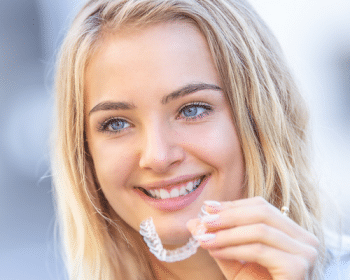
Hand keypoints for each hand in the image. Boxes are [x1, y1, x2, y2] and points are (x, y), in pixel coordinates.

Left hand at [187, 197, 319, 279]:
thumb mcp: (235, 263)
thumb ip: (219, 241)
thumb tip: (193, 222)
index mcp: (293, 233)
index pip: (261, 207)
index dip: (233, 205)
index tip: (207, 207)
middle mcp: (305, 239)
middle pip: (262, 212)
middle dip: (229, 215)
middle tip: (204, 221)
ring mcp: (305, 253)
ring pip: (259, 230)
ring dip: (227, 233)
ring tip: (204, 238)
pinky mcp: (298, 267)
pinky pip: (259, 250)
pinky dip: (234, 249)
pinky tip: (216, 252)